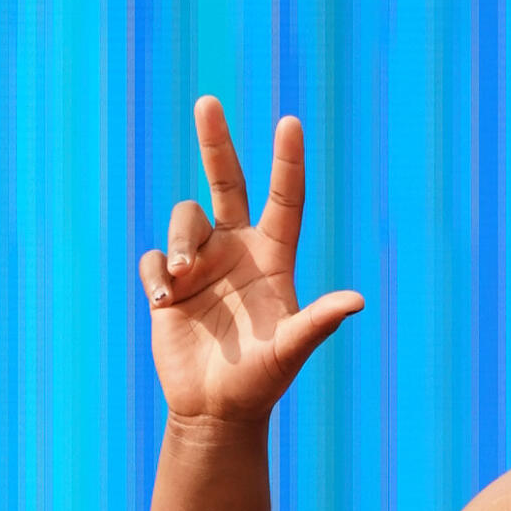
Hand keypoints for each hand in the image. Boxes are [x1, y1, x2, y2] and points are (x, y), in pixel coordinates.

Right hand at [137, 96, 362, 422]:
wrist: (216, 407)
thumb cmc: (263, 380)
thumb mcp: (292, 349)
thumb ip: (318, 322)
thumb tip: (356, 301)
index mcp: (273, 257)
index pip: (284, 199)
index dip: (287, 162)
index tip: (290, 121)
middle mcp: (238, 250)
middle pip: (227, 183)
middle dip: (217, 142)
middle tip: (208, 102)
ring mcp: (202, 263)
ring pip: (184, 220)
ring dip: (181, 242)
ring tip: (183, 282)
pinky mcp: (168, 283)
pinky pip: (155, 258)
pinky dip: (158, 274)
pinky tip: (165, 303)